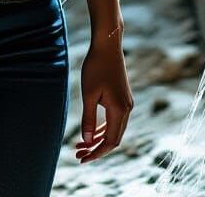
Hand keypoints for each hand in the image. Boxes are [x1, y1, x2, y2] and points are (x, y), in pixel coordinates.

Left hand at [76, 32, 132, 163]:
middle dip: (96, 148)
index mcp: (119, 110)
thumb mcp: (89, 94)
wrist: (107, 45)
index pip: (110, 141)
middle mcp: (126, 109)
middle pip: (113, 138)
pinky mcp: (122, 97)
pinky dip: (103, 127)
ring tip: (81, 145)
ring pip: (114, 129)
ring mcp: (126, 103)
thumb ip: (88, 119)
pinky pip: (114, 119)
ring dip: (98, 138)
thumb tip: (87, 141)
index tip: (82, 159)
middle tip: (78, 154)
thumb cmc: (96, 67)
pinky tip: (91, 131)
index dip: (96, 152)